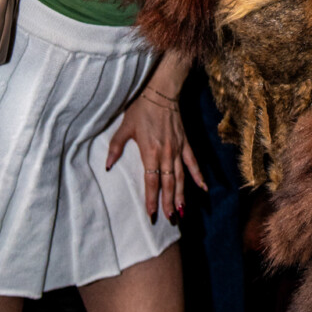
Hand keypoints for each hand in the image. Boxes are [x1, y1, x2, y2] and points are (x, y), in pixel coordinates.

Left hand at [106, 88, 206, 220]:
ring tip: (182, 211)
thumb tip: (107, 166)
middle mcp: (166, 154)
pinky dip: (198, 176)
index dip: (152, 199)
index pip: (151, 181)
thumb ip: (116, 147)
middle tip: (169, 219)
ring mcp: (177, 149)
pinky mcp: (185, 143)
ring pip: (181, 177)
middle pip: (168, 183)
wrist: (161, 91)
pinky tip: (203, 188)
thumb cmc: (141, 109)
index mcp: (150, 152)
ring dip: (182, 194)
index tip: (151, 214)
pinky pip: (193, 162)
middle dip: (168, 202)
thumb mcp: (124, 127)